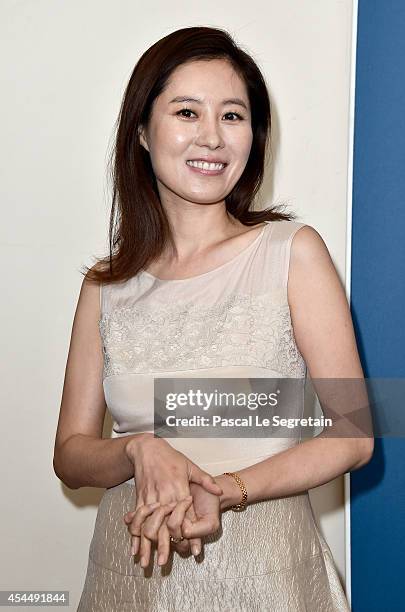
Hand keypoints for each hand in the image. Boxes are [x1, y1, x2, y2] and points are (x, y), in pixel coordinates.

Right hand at [124, 434, 222, 564]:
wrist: (147, 449)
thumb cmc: (170, 458)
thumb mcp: (191, 466)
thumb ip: (205, 480)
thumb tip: (219, 490)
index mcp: (179, 490)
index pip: (185, 517)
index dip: (189, 535)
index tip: (191, 550)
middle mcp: (164, 497)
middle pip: (163, 526)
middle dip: (163, 545)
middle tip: (163, 563)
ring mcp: (150, 499)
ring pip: (148, 526)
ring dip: (146, 545)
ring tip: (145, 562)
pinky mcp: (139, 498)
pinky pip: (137, 520)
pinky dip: (134, 534)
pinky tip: (133, 548)